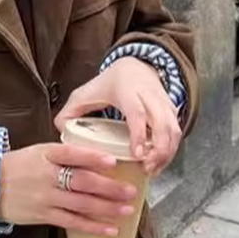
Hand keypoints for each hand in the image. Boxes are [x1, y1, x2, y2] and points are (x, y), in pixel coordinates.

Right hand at [0, 143, 137, 235]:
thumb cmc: (16, 167)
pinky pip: (72, 222)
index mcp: (45, 154)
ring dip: (106, 208)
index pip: (71, 154)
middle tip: (131, 191)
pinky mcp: (43, 215)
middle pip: (82, 181)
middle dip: (109, 187)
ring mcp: (45, 197)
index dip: (92, 157)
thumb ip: (63, 154)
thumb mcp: (37, 152)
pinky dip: (92, 226)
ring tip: (127, 210)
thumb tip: (95, 156)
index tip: (112, 161)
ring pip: (81, 203)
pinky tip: (109, 229)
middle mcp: (46, 175)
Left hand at [54, 57, 181, 176]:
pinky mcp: (171, 112)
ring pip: (174, 130)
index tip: (138, 154)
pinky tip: (158, 164)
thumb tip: (61, 131)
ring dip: (167, 153)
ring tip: (152, 170)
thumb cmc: (109, 83)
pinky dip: (171, 150)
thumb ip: (70, 111)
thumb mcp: (85, 93)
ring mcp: (164, 104)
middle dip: (159, 149)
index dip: (140, 134)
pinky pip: (177, 133)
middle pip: (163, 124)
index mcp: (128, 91)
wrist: (135, 66)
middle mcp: (150, 97)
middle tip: (147, 168)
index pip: (138, 113)